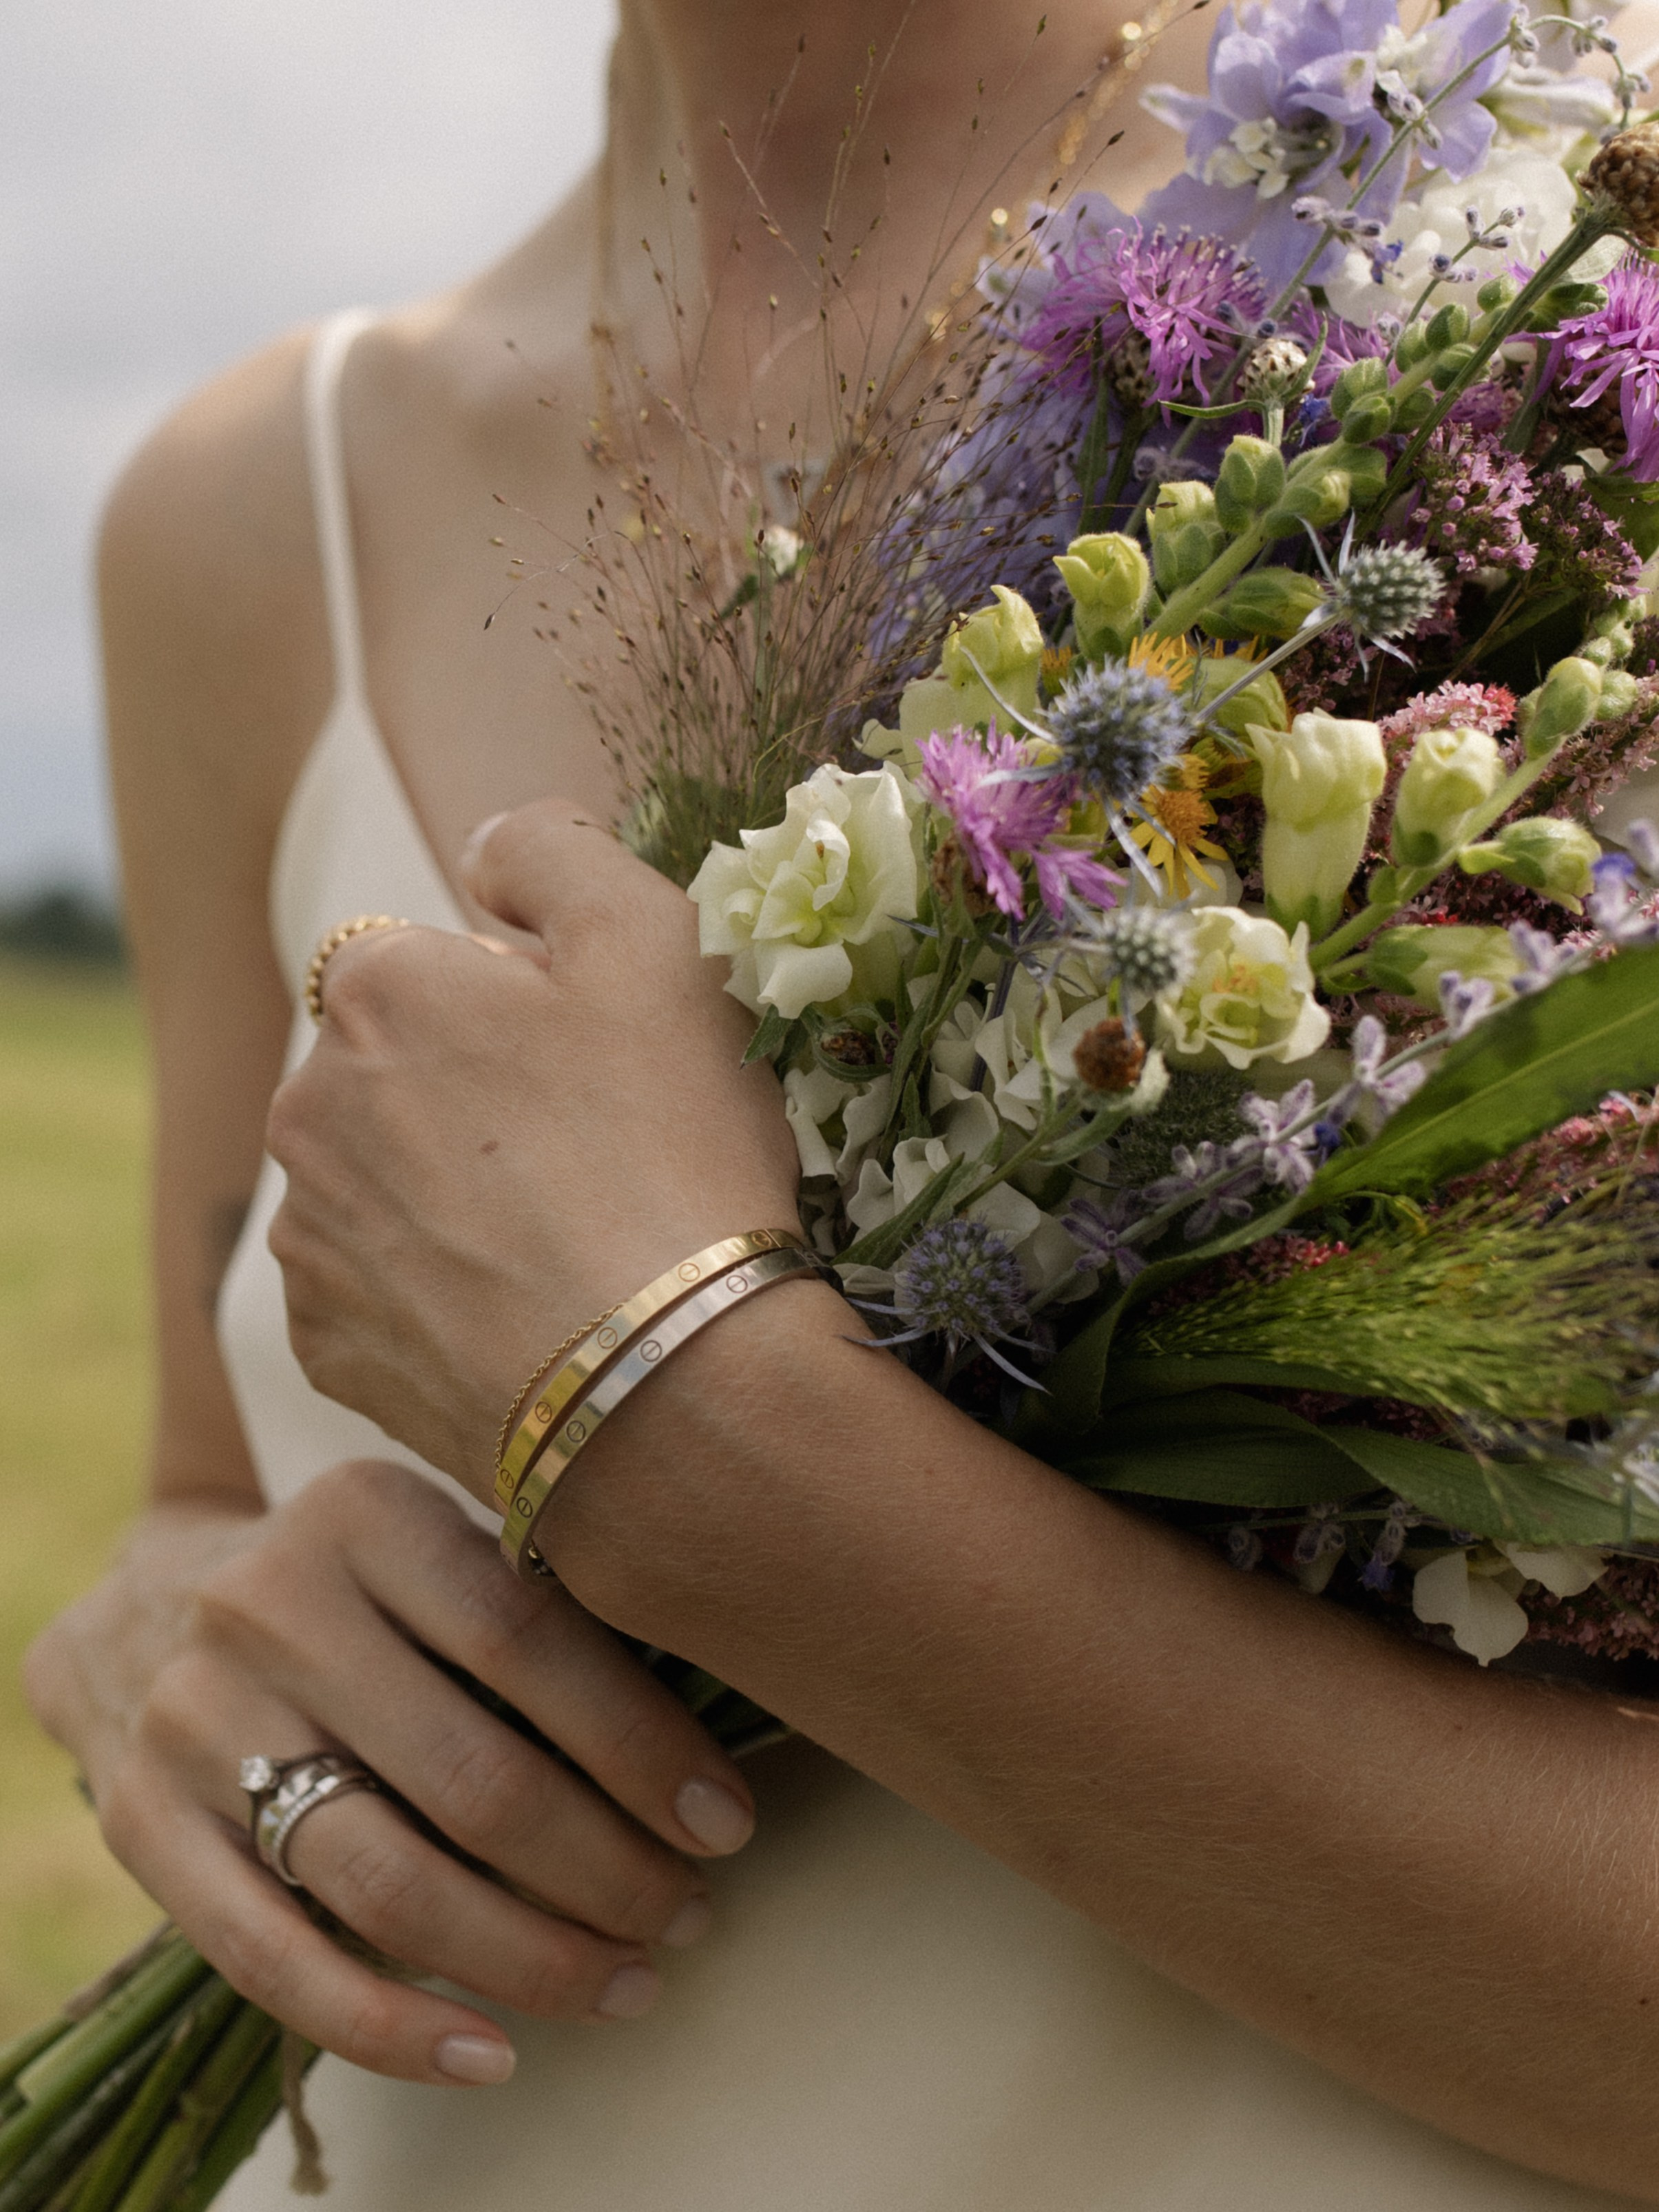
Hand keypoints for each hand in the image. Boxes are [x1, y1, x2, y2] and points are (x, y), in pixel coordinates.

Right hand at [23, 1463, 756, 2082]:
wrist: (151, 1608)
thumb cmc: (364, 1590)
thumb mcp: (439, 1549)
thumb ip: (546, 1607)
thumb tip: (707, 1756)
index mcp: (366, 1512)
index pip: (529, 1641)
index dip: (642, 1747)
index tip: (725, 1826)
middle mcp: (270, 1604)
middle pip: (473, 1778)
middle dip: (605, 1870)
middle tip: (686, 1916)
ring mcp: (197, 1719)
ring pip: (388, 1882)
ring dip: (528, 1955)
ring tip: (624, 1983)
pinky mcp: (144, 1825)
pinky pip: (274, 1961)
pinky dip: (392, 2029)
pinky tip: (494, 2056)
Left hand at [267, 799, 800, 1498]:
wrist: (664, 1384)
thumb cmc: (669, 1147)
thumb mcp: (655, 938)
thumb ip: (554, 850)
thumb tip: (486, 847)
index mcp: (376, 988)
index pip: (431, 959)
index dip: (522, 1005)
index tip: (595, 1067)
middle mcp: (306, 1103)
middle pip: (395, 1070)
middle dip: (473, 1096)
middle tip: (592, 1157)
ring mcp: (310, 1234)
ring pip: (383, 1178)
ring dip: (449, 1192)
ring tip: (564, 1244)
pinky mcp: (328, 1346)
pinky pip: (380, 1288)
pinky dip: (438, 1292)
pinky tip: (526, 1313)